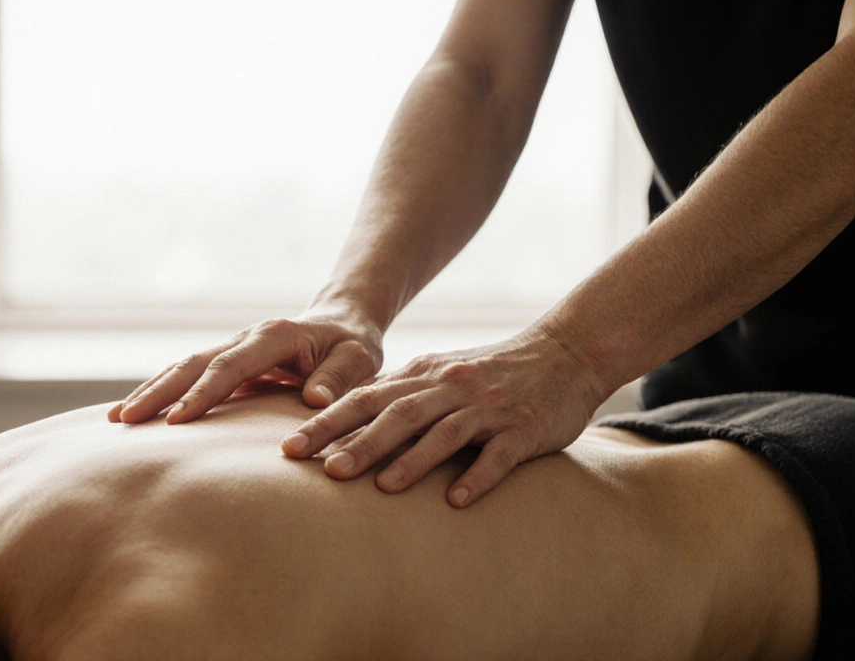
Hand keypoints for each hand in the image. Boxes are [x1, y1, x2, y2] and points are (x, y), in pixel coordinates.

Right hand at [107, 307, 384, 423]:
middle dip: (158, 392)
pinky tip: (136, 414)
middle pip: (192, 364)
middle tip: (126, 421)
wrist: (342, 324)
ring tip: (116, 421)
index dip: (203, 393)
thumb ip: (339, 377)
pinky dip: (160, 393)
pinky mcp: (226, 365)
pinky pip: (187, 377)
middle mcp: (245, 339)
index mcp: (274, 337)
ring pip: (182, 368)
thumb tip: (313, 400)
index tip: (177, 421)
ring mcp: (231, 350)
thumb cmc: (353, 347)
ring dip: (150, 392)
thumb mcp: (360, 359)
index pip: (230, 366)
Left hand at [280, 330, 604, 507]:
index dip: (325, 422)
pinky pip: (498, 454)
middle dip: (355, 441)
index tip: (288, 447)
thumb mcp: (441, 375)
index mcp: (423, 376)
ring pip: (443, 432)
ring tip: (380, 488)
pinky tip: (456, 501)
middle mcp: (449, 387)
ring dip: (410, 460)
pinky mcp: (523, 429)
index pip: (365, 399)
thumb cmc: (493, 374)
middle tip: (320, 469)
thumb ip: (400, 395)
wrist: (566, 353)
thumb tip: (343, 421)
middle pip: (395, 414)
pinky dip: (477, 476)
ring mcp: (487, 408)